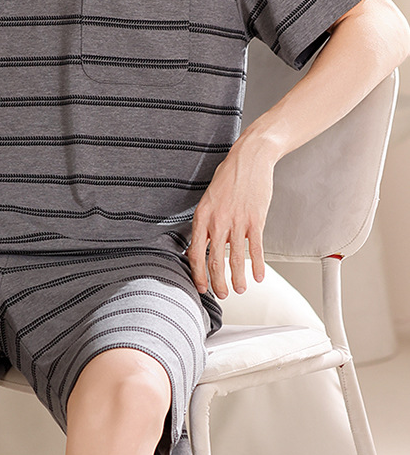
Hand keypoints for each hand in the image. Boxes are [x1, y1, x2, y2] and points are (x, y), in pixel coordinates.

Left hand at [187, 134, 275, 298]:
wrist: (249, 159)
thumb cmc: (228, 178)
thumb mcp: (209, 199)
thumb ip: (207, 223)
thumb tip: (206, 246)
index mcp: (201, 217)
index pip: (195, 253)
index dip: (197, 274)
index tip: (201, 287)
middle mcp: (216, 221)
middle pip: (214, 261)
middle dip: (217, 283)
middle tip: (221, 295)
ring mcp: (236, 221)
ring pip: (235, 259)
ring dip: (237, 279)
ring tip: (240, 290)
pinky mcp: (255, 220)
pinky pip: (255, 248)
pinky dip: (258, 265)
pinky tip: (259, 277)